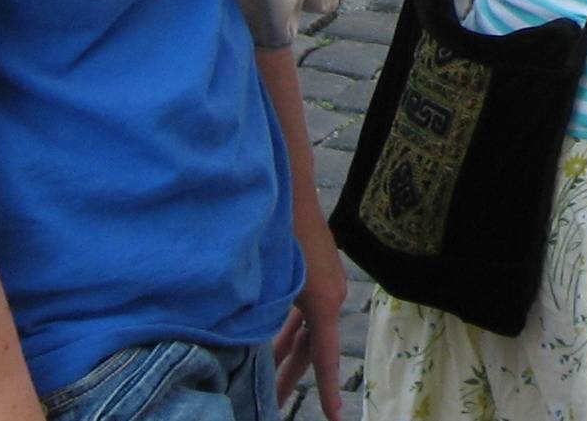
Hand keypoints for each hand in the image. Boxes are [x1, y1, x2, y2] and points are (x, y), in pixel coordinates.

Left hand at [274, 197, 345, 420]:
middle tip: (271, 409)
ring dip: (286, 359)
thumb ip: (268, 313)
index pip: (325, 356)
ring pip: (307, 334)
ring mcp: (326, 286)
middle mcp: (331, 296)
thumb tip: (251, 348)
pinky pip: (304, 317)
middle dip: (291, 380)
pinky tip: (269, 346)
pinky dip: (288, 335)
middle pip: (313, 350)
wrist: (292, 188)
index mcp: (323, 300)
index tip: (335, 418)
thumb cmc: (282, 228)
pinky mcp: (317, 278)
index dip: (328, 390)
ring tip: (266, 385)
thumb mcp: (273, 276)